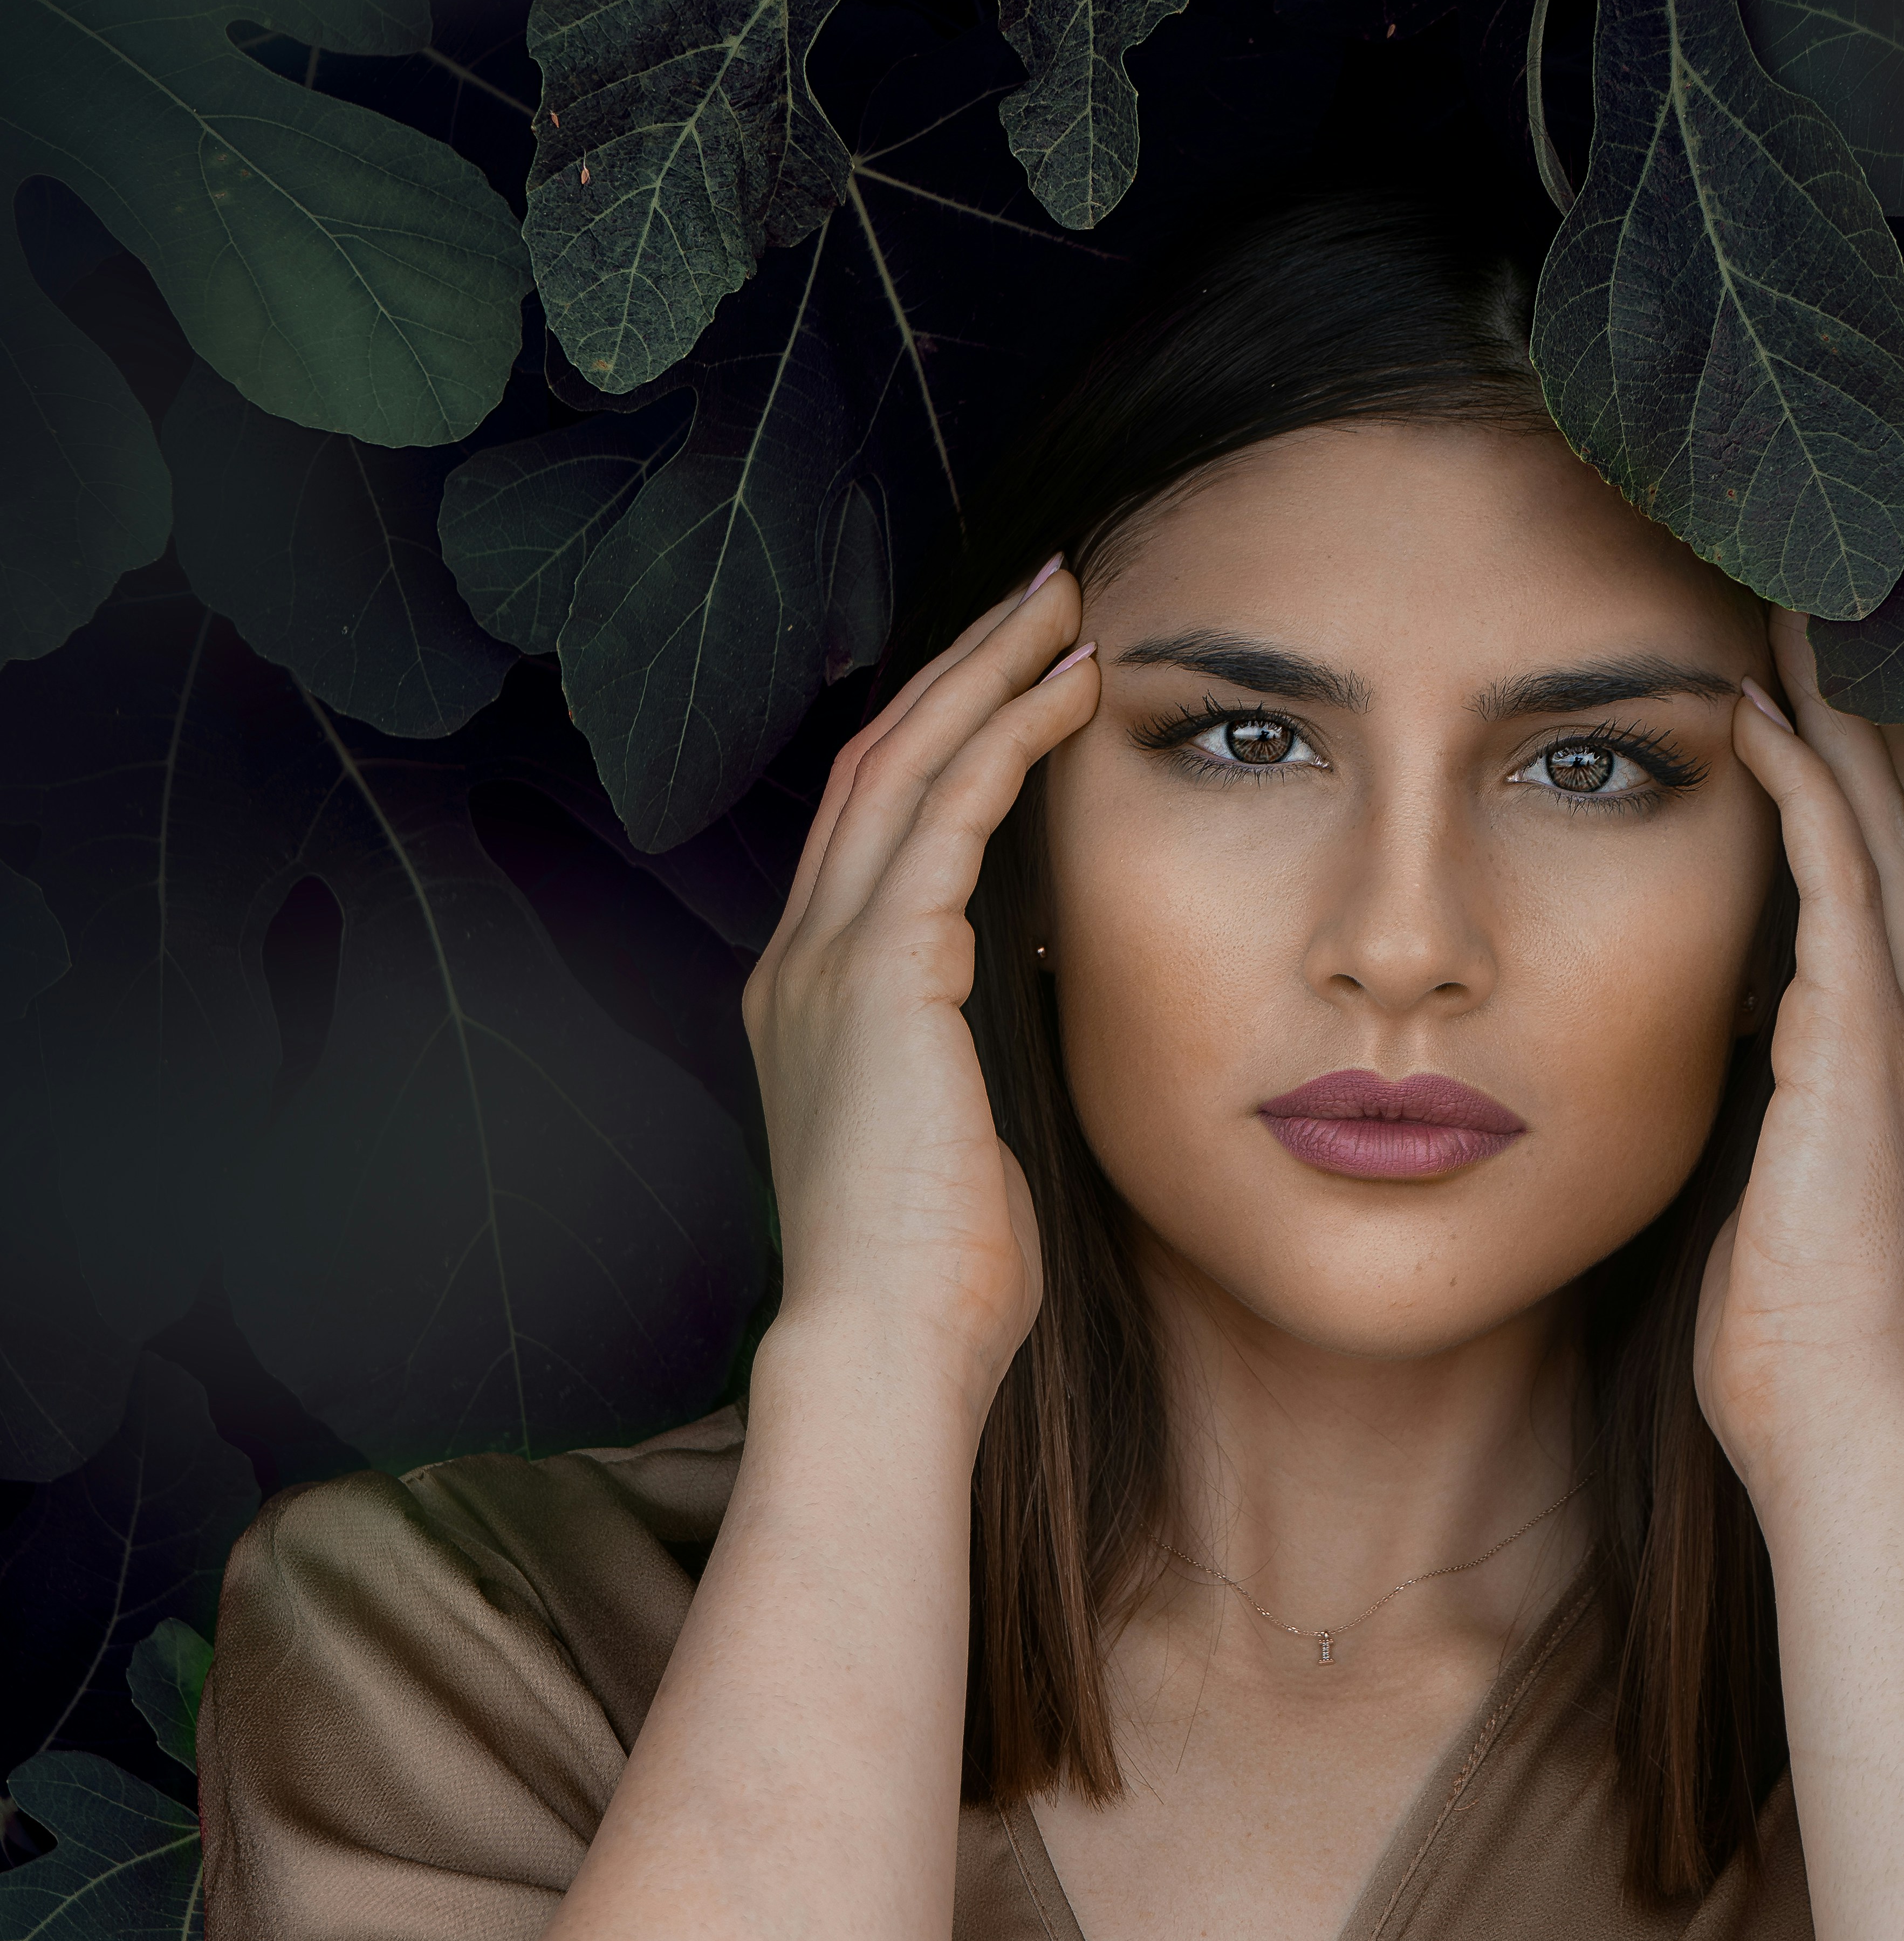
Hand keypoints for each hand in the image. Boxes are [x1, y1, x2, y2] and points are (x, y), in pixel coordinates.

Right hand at [741, 567, 1097, 1409]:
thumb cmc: (940, 1278)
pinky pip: (948, 818)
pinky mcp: (880, 975)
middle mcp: (796, 961)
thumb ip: (974, 1057)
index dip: (936, 732)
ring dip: (986, 674)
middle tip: (1042, 591)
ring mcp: (824, 962)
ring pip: (903, 763)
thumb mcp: (956, 1137)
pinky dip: (1007, 742)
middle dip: (958, 666)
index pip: (867, 823)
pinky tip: (1070, 694)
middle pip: (872, 761)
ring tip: (1065, 607)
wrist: (887, 1350)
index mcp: (809, 1001)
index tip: (1013, 672)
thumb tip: (1046, 1001)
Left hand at [1694, 610, 1903, 1490]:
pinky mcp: (1857, 1046)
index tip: (1813, 690)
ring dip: (1833, 715)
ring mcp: (1902, 1030)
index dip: (1865, 775)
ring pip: (1882, 823)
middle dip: (1862, 710)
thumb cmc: (1796, 1342)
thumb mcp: (1779, 1201)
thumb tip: (1722, 1069)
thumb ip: (1771, 1122)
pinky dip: (1800, 788)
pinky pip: (1835, 878)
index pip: (1897, 879)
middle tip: (1812, 608)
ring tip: (1785, 620)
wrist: (1848, 1424)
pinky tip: (1752, 718)